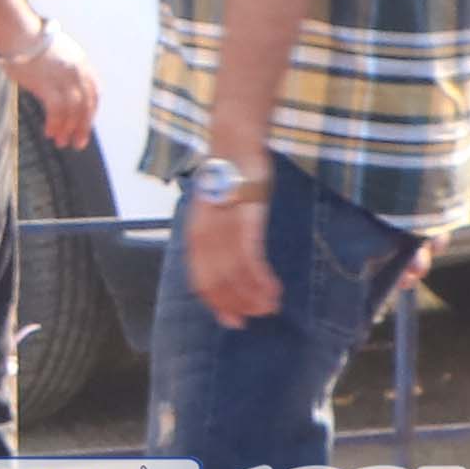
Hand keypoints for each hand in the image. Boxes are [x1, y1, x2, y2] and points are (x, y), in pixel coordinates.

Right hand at [5, 30, 99, 152]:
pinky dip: (55, 124)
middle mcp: (77, 71)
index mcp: (82, 62)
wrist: (17, 31)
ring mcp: (63, 78)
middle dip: (83, 126)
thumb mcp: (57, 53)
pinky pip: (56, 110)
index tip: (86, 124)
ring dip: (68, 129)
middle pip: (87, 104)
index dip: (91, 111)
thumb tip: (62, 90)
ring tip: (61, 141)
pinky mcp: (47, 83)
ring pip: (73, 110)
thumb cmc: (30, 41)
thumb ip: (65, 70)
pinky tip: (49, 132)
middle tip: (78, 142)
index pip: (95, 92)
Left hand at [177, 185, 278, 325]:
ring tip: (271, 306)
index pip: (202, 283)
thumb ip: (217, 241)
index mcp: (195, 238)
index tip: (234, 321)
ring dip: (255, 297)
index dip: (218, 306)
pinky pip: (250, 261)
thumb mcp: (214, 214)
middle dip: (239, 305)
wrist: (233, 146)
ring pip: (235, 277)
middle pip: (218, 284)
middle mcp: (204, 237)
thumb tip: (227, 269)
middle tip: (259, 315)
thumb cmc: (227, 182)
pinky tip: (274, 290)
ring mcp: (223, 229)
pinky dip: (262, 281)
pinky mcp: (244, 220)